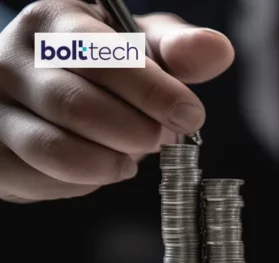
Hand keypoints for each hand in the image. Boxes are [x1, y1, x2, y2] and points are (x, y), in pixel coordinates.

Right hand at [0, 0, 234, 202]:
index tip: (190, 115)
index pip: (103, 57)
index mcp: (53, 23)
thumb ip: (180, 50)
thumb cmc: (103, 67)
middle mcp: (11, 59)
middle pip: (79, 107)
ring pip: (56, 150)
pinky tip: (99, 165)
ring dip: (110, 163)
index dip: (154, 92)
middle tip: (160, 138)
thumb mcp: (143, 47)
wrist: (44, 93)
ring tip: (130, 156)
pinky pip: (42, 180)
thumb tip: (217, 50)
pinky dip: (84, 182)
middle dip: (136, 132)